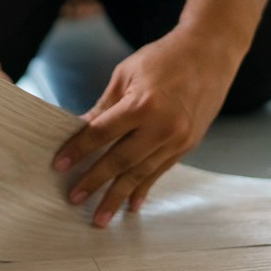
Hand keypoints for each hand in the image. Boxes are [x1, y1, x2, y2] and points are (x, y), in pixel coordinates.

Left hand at [52, 27, 241, 226]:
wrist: (211, 52)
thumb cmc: (164, 58)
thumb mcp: (126, 75)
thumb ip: (104, 108)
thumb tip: (80, 131)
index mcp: (143, 104)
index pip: (101, 133)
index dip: (78, 150)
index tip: (59, 165)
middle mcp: (163, 126)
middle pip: (121, 160)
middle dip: (95, 182)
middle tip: (74, 199)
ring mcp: (178, 139)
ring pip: (141, 173)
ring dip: (118, 196)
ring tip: (101, 217)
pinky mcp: (188, 145)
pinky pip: (160, 172)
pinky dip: (144, 189)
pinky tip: (130, 205)